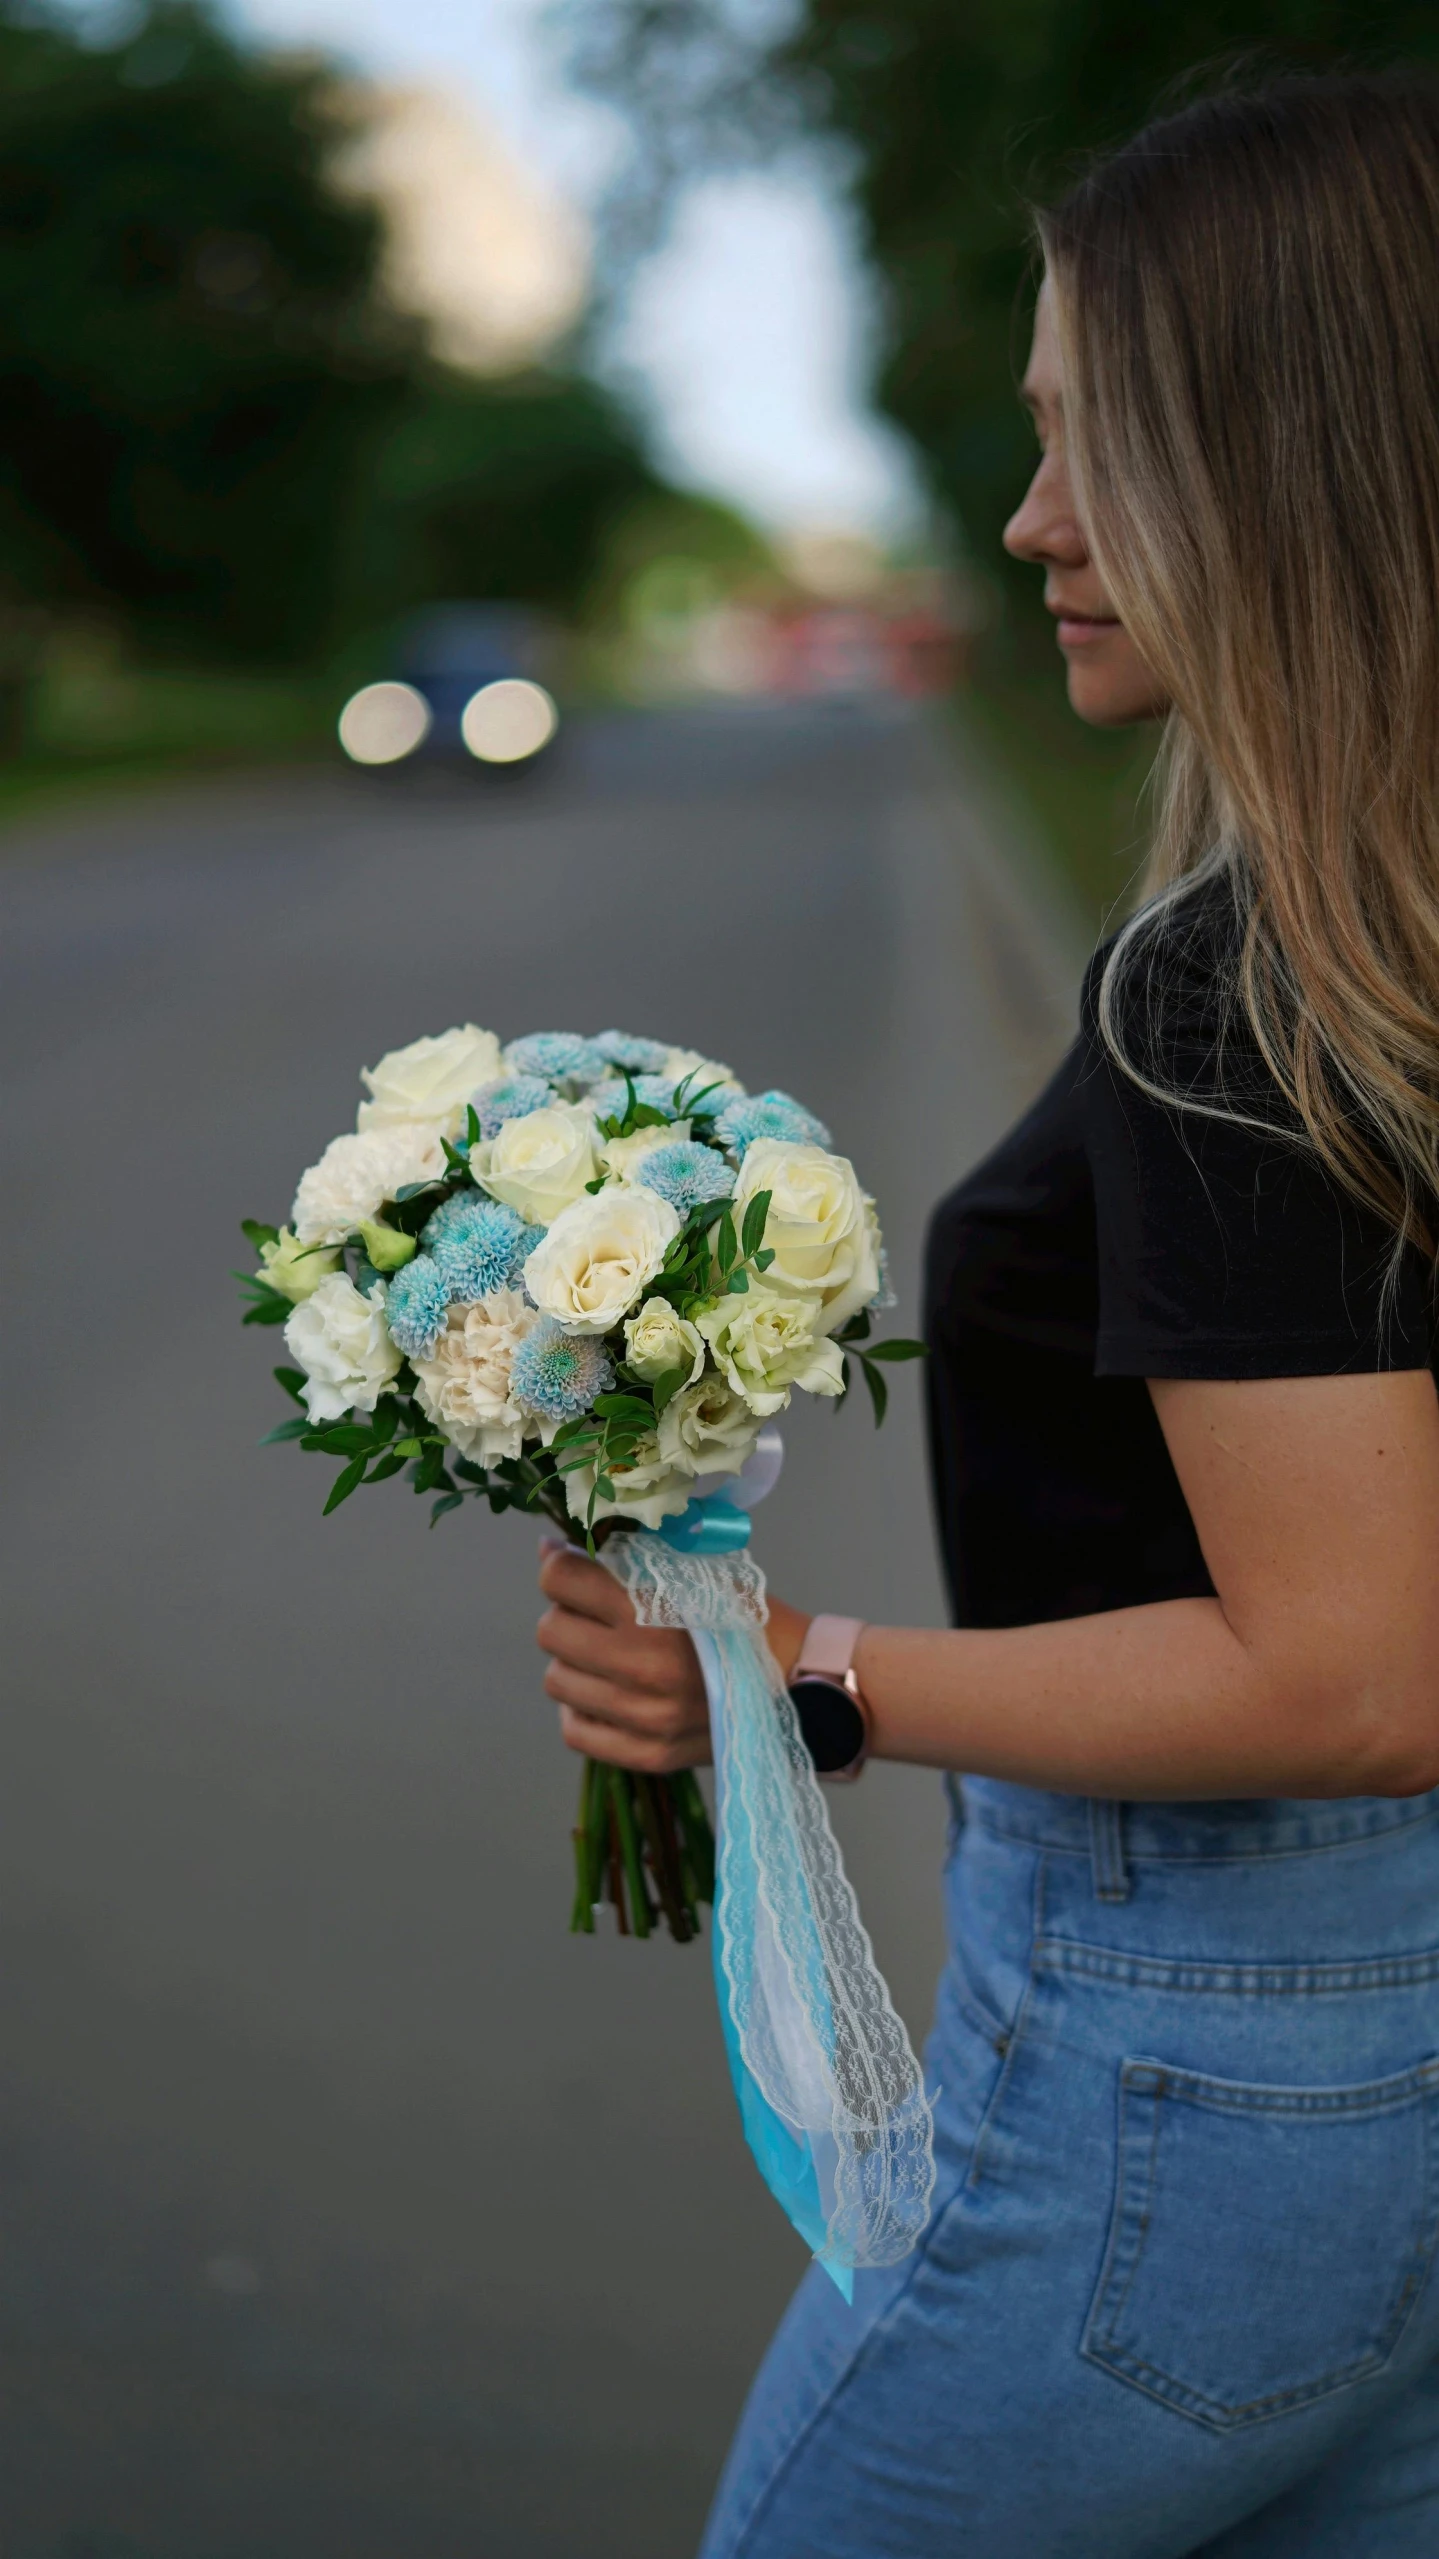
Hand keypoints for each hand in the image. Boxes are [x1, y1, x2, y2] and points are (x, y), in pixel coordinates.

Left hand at [536, 1541, 812, 1771]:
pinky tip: (610, 1693)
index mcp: (653, 1609)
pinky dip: (584, 1709)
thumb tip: (552, 1551)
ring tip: (609, 1656)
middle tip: (595, 1614)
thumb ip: (630, 1556)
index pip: (559, 1579)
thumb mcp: (699, 1568)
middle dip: (568, 1614)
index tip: (572, 1567)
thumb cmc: (749, 1618)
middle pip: (550, 1630)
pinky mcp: (647, 1754)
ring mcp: (643, 1717)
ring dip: (575, 1663)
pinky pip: (575, 1731)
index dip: (560, 1566)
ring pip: (556, 1681)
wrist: (803, 1682)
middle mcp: (642, 1667)